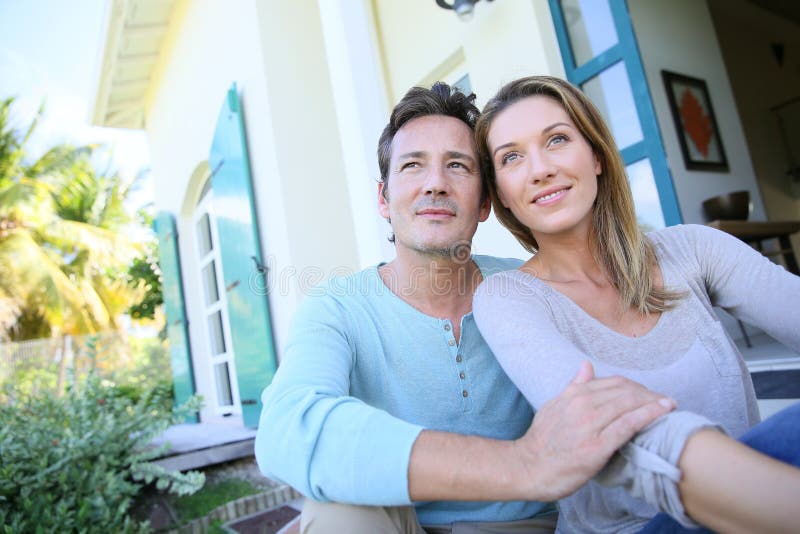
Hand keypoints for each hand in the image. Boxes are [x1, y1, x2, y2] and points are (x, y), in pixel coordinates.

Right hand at [513, 361, 675, 500]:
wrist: (528, 468)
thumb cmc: (542, 441)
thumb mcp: (554, 406)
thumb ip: (573, 387)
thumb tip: (586, 366)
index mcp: (574, 395)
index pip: (613, 383)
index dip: (636, 386)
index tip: (649, 393)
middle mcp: (583, 405)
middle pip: (626, 391)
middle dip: (648, 393)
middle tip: (663, 400)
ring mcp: (591, 425)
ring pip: (630, 404)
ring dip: (654, 401)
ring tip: (669, 404)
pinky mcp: (598, 446)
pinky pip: (629, 424)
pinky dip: (650, 415)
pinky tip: (664, 411)